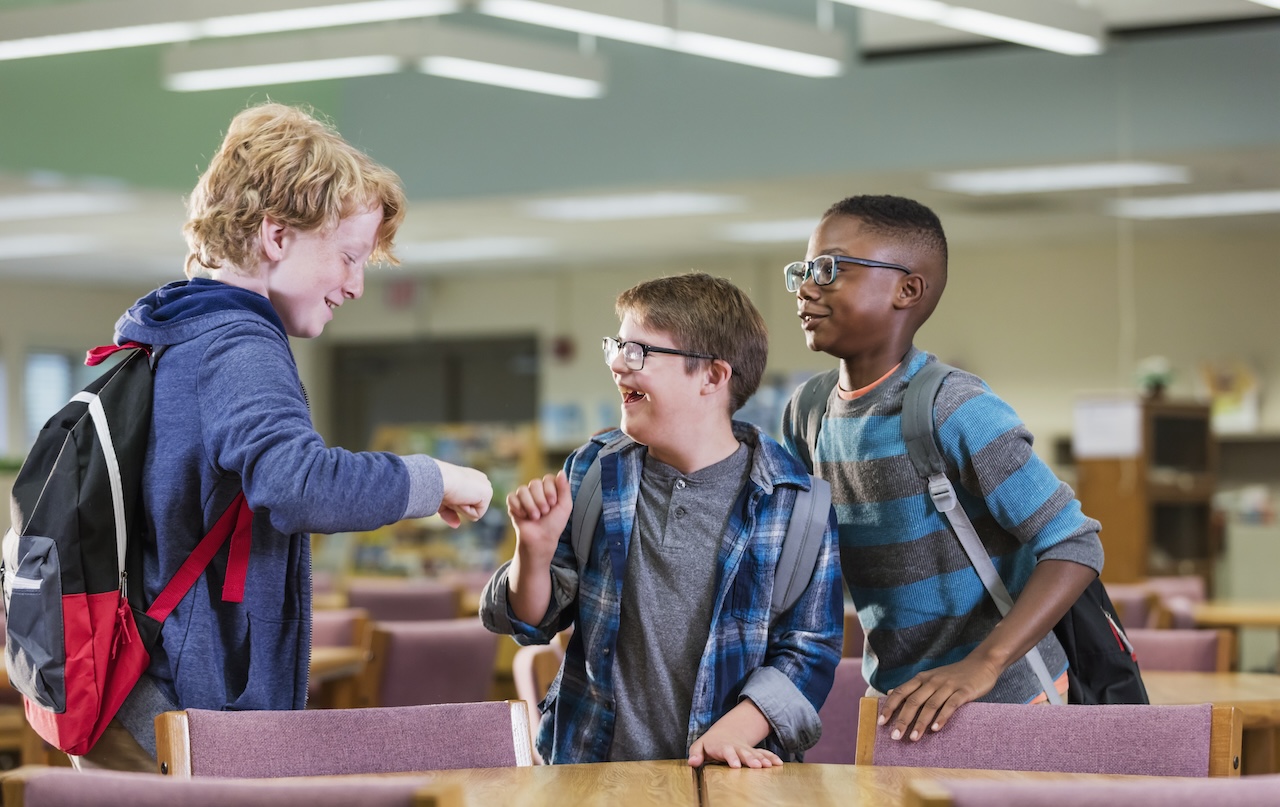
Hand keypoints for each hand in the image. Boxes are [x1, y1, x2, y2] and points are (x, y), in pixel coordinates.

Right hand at [435, 460, 492, 527]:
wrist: (439, 479)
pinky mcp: (488, 493)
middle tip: (452, 494)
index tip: (448, 494)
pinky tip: (462, 497)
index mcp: (472, 478)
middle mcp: (481, 480)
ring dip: (461, 508)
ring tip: (456, 495)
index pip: (468, 503)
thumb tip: (456, 525)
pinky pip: (477, 515)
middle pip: (472, 508)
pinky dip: (466, 510)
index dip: (455, 505)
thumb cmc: (437, 486)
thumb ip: (450, 513)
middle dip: (459, 506)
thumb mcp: (443, 502)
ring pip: (475, 512)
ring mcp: (486, 485)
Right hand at [507, 471, 571, 567]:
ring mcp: (524, 496)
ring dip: (530, 505)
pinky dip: (518, 507)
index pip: (547, 478)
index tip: (553, 503)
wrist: (541, 539)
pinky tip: (523, 516)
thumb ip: (564, 488)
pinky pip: (512, 497)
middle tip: (544, 513)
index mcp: (549, 488)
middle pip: (534, 483)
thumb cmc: (554, 524)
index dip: (550, 491)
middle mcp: (536, 490)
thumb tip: (561, 472)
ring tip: (535, 517)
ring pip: (523, 490)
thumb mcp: (565, 506)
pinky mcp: (513, 503)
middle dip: (540, 500)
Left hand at [688, 731, 782, 769]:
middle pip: (744, 753)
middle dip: (750, 759)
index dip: (731, 758)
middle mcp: (736, 748)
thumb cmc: (710, 744)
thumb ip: (695, 753)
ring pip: (755, 754)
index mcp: (723, 746)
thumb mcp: (699, 746)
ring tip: (768, 766)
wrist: (725, 734)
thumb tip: (692, 762)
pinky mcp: (753, 753)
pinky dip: (771, 758)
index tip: (736, 765)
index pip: (727, 752)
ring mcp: (746, 750)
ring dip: (762, 759)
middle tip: (756, 766)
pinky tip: (778, 763)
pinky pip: (764, 754)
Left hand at [877, 654, 1000, 741]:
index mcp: (922, 678)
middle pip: (913, 701)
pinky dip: (942, 717)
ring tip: (913, 738)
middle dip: (902, 719)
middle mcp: (932, 681)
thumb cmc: (954, 675)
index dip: (890, 707)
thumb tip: (890, 694)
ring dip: (921, 722)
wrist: (981, 664)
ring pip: (930, 705)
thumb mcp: (930, 678)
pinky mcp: (963, 691)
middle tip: (895, 736)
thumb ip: (912, 687)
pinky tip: (936, 729)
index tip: (881, 722)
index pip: (901, 692)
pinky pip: (951, 705)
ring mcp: (948, 685)